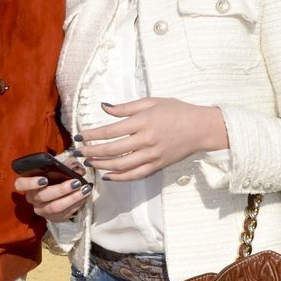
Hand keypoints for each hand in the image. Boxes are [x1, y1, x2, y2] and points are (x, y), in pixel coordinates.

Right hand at [14, 173, 91, 222]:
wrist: (58, 191)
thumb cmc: (55, 176)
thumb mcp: (59, 167)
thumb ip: (69, 165)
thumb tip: (78, 169)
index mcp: (28, 183)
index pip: (21, 184)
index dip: (31, 183)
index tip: (44, 180)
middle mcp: (32, 198)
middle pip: (42, 196)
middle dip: (61, 190)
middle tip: (76, 182)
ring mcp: (41, 210)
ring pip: (54, 207)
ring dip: (72, 198)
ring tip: (85, 190)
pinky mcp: (52, 218)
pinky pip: (64, 214)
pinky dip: (76, 204)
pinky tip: (85, 197)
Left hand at [79, 98, 227, 179]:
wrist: (201, 128)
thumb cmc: (177, 111)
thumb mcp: (151, 102)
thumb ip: (126, 107)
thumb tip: (103, 107)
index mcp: (143, 122)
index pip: (110, 131)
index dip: (91, 135)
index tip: (78, 136)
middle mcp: (146, 140)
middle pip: (112, 150)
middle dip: (91, 152)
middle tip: (78, 152)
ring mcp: (152, 155)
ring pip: (121, 165)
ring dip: (102, 165)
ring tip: (89, 162)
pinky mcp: (158, 166)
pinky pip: (135, 175)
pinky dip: (120, 177)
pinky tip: (108, 175)